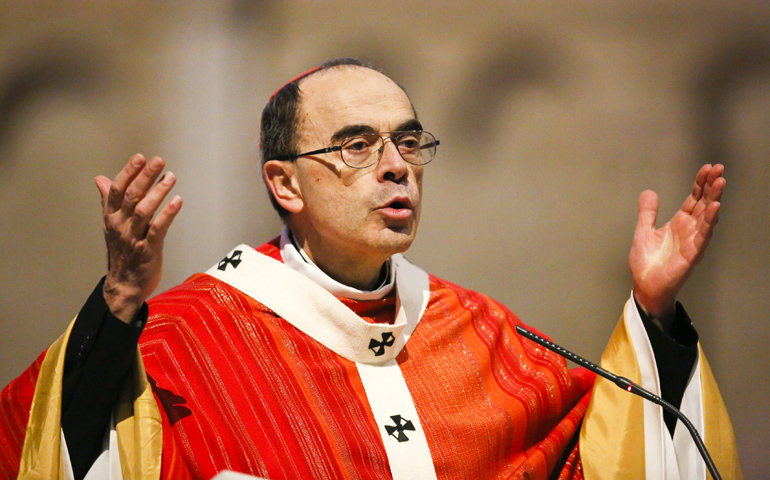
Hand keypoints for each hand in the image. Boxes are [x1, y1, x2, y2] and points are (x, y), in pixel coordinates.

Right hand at [95, 154, 181, 322]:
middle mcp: (120, 225)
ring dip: (158, 192)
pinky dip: (168, 214)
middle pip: (132, 196)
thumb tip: (100, 179)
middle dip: (145, 177)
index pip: (117, 190)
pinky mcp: (148, 249)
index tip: (140, 157)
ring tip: (171, 177)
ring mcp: (134, 238)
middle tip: (158, 160)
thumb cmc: (121, 252)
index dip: (128, 172)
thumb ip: (108, 200)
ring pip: (144, 210)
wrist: (124, 286)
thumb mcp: (112, 224)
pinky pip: (158, 229)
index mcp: (111, 217)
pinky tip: (177, 201)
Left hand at [629, 164, 724, 323]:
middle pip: (704, 204)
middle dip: (711, 186)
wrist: (645, 285)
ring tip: (720, 182)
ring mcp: (693, 241)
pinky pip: (703, 235)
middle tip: (719, 169)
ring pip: (707, 217)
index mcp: (679, 223)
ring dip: (714, 199)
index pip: (694, 199)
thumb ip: (648, 212)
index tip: (707, 168)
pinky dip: (709, 221)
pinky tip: (714, 208)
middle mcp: (690, 230)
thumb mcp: (643, 231)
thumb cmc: (647, 262)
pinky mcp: (692, 254)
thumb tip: (649, 192)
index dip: (701, 184)